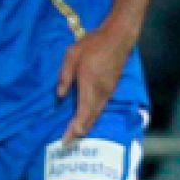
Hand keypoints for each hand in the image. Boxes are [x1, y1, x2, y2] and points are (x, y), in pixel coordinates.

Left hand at [56, 21, 134, 143]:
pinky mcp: (111, 87)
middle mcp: (101, 93)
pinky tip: (86, 118)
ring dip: (87, 125)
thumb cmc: (93, 44)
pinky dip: (92, 116)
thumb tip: (61, 97)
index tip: (66, 140)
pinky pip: (101, 107)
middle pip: (91, 118)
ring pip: (97, 114)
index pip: (82, 115)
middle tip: (68, 142)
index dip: (74, 129)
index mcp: (89, 86)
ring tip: (76, 134)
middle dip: (79, 131)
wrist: (119, 37)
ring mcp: (108, 91)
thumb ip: (64, 77)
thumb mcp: (71, 56)